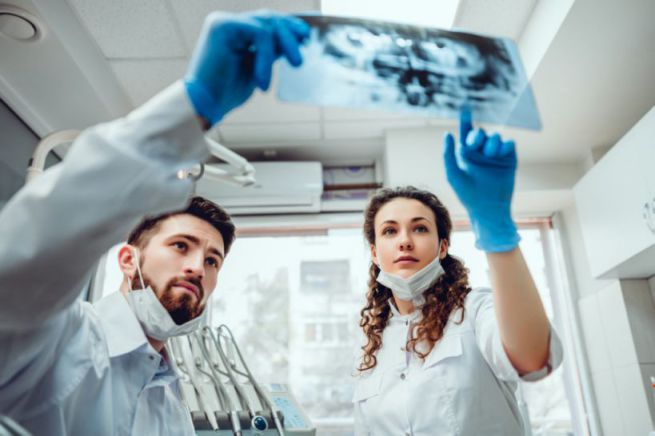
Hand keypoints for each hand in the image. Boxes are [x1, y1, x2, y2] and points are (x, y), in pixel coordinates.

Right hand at [184, 11, 309, 126]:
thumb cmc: (227, 92)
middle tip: (306, 43)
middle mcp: (227, 23)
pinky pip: (259, 33)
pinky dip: (267, 56)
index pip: (266, 22)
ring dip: (286, 44)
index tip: (305, 36)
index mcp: (234, 31)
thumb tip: (291, 42)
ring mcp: (224, 22)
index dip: (287, 26)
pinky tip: (263, 80)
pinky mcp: (222, 26)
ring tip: (296, 64)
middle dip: (290, 30)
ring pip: (267, 24)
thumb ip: (269, 52)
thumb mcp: (257, 69)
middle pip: (268, 18)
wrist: (204, 105)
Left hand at [443, 110, 519, 251]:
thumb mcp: (453, 174)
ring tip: (489, 155)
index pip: (466, 132)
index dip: (465, 119)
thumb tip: (447, 134)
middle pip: (481, 132)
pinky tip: (499, 154)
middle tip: (474, 145)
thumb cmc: (467, 194)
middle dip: (478, 135)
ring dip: (491, 142)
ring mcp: (495, 154)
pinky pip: (508, 143)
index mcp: (466, 153)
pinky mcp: (509, 158)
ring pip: (495, 136)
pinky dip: (504, 145)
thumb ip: (448, 154)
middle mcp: (480, 151)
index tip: (465, 107)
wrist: (488, 208)